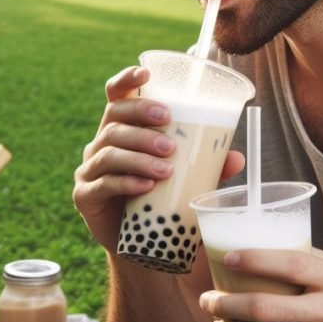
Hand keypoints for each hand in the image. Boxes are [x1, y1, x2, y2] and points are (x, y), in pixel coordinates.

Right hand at [72, 66, 245, 251]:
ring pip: (109, 151)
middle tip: (169, 128)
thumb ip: (209, 167)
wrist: (142, 248)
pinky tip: (146, 187)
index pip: (116, 96)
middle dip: (141, 117)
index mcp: (123, 129)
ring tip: (167, 168)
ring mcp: (90, 169)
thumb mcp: (189, 181)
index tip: (146, 74)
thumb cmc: (163, 201)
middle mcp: (101, 143)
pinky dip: (126, 182)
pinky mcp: (85, 197)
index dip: (126, 80)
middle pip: (113, 117)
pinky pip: (103, 183)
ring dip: (139, 156)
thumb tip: (237, 157)